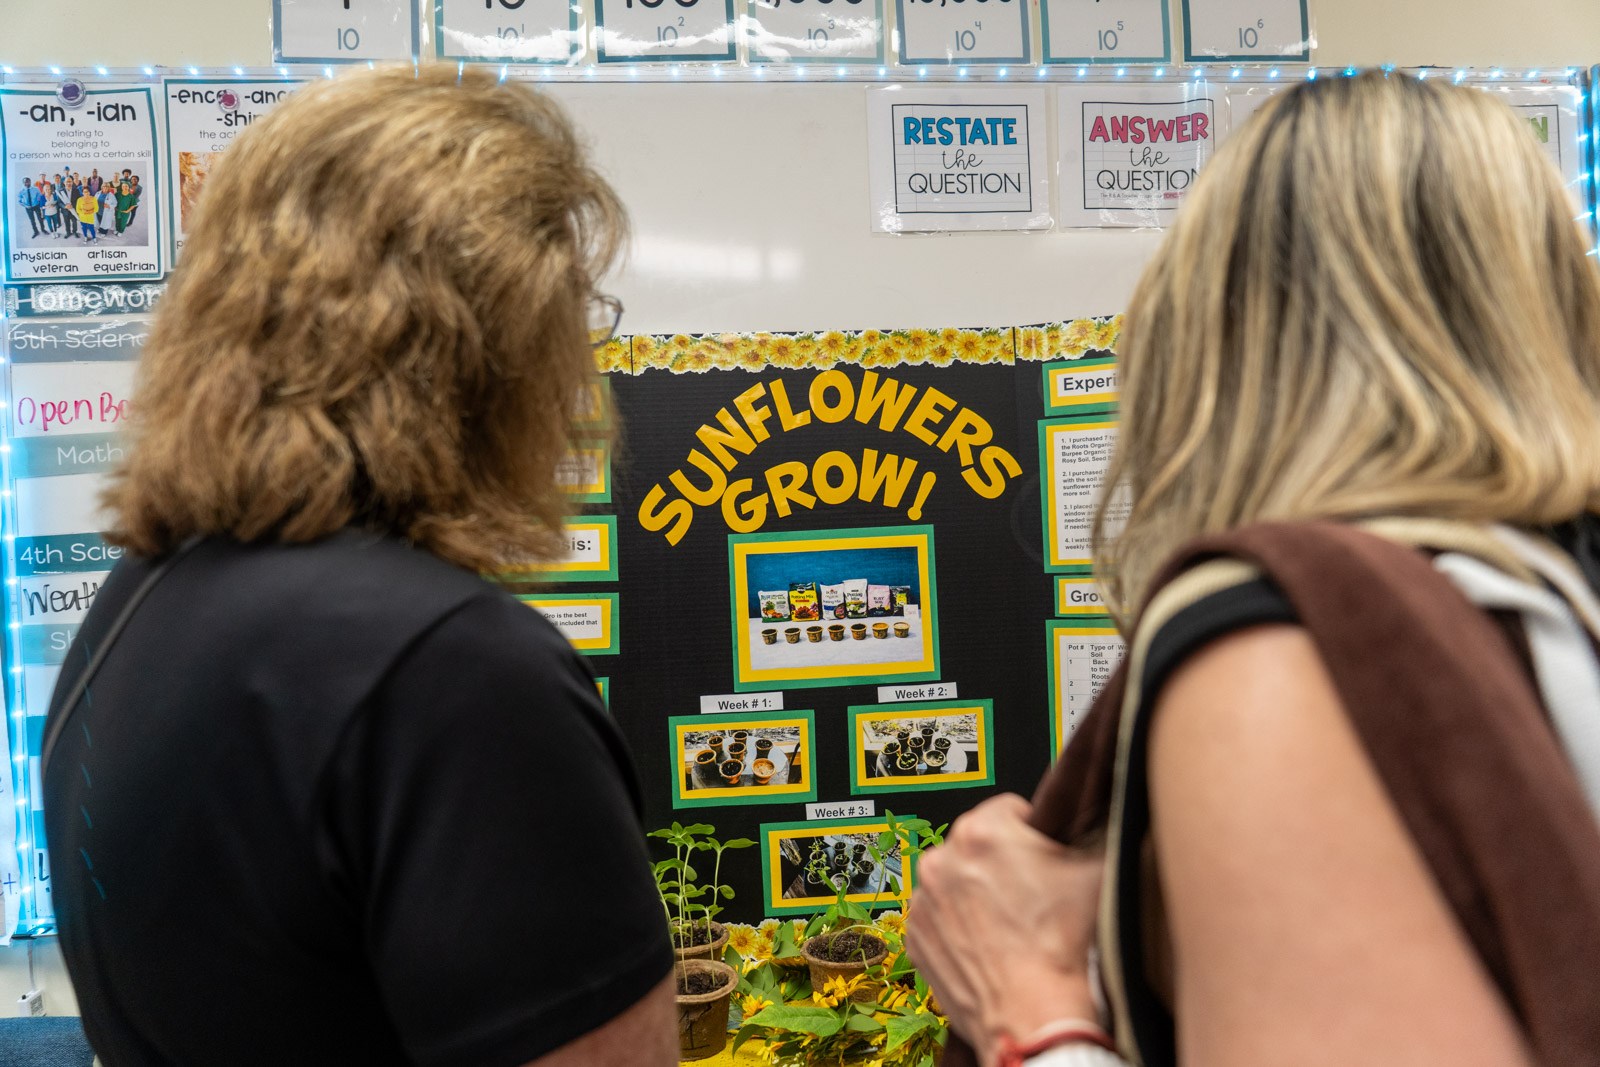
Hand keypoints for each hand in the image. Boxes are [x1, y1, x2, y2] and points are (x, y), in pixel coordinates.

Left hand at [905, 794, 1103, 1066]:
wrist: (1033, 1012)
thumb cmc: (1059, 946)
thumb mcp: (1096, 872)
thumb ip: (1093, 831)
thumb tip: (1098, 814)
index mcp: (982, 831)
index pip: (1009, 809)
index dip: (1032, 832)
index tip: (1041, 855)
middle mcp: (942, 859)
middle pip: (978, 845)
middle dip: (1002, 862)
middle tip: (1030, 893)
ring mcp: (924, 900)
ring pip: (955, 880)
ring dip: (976, 893)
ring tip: (1010, 923)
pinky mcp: (916, 936)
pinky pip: (938, 916)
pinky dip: (958, 925)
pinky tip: (988, 943)